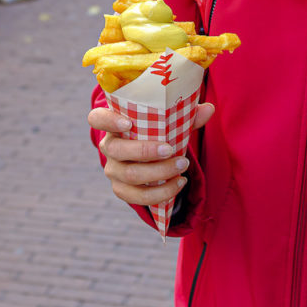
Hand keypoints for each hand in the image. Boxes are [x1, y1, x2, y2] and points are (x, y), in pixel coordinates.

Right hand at [88, 102, 214, 206]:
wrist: (151, 157)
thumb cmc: (157, 131)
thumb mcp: (168, 120)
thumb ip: (185, 114)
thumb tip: (209, 109)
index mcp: (114, 123)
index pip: (97, 118)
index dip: (108, 121)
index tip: (128, 123)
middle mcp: (109, 146)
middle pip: (117, 150)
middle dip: (145, 151)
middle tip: (171, 150)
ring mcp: (113, 170)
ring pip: (129, 175)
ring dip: (159, 173)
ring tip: (182, 167)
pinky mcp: (121, 189)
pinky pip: (137, 197)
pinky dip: (161, 192)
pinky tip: (178, 184)